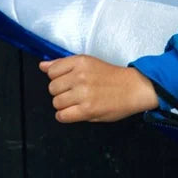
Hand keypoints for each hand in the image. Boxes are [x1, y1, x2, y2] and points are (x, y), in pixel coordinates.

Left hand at [38, 55, 158, 122]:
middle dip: (61, 92)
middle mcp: (80, 76)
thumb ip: (64, 64)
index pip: (52, 71)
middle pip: (52, 88)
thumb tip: (42, 66)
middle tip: (76, 93)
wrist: (134, 88)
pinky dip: (66, 116)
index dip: (59, 78)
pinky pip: (62, 116)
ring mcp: (83, 93)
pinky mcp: (87, 110)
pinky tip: (75, 112)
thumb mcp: (89, 63)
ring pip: (56, 103)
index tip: (70, 81)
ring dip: (64, 105)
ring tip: (78, 102)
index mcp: (81, 62)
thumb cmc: (113, 77)